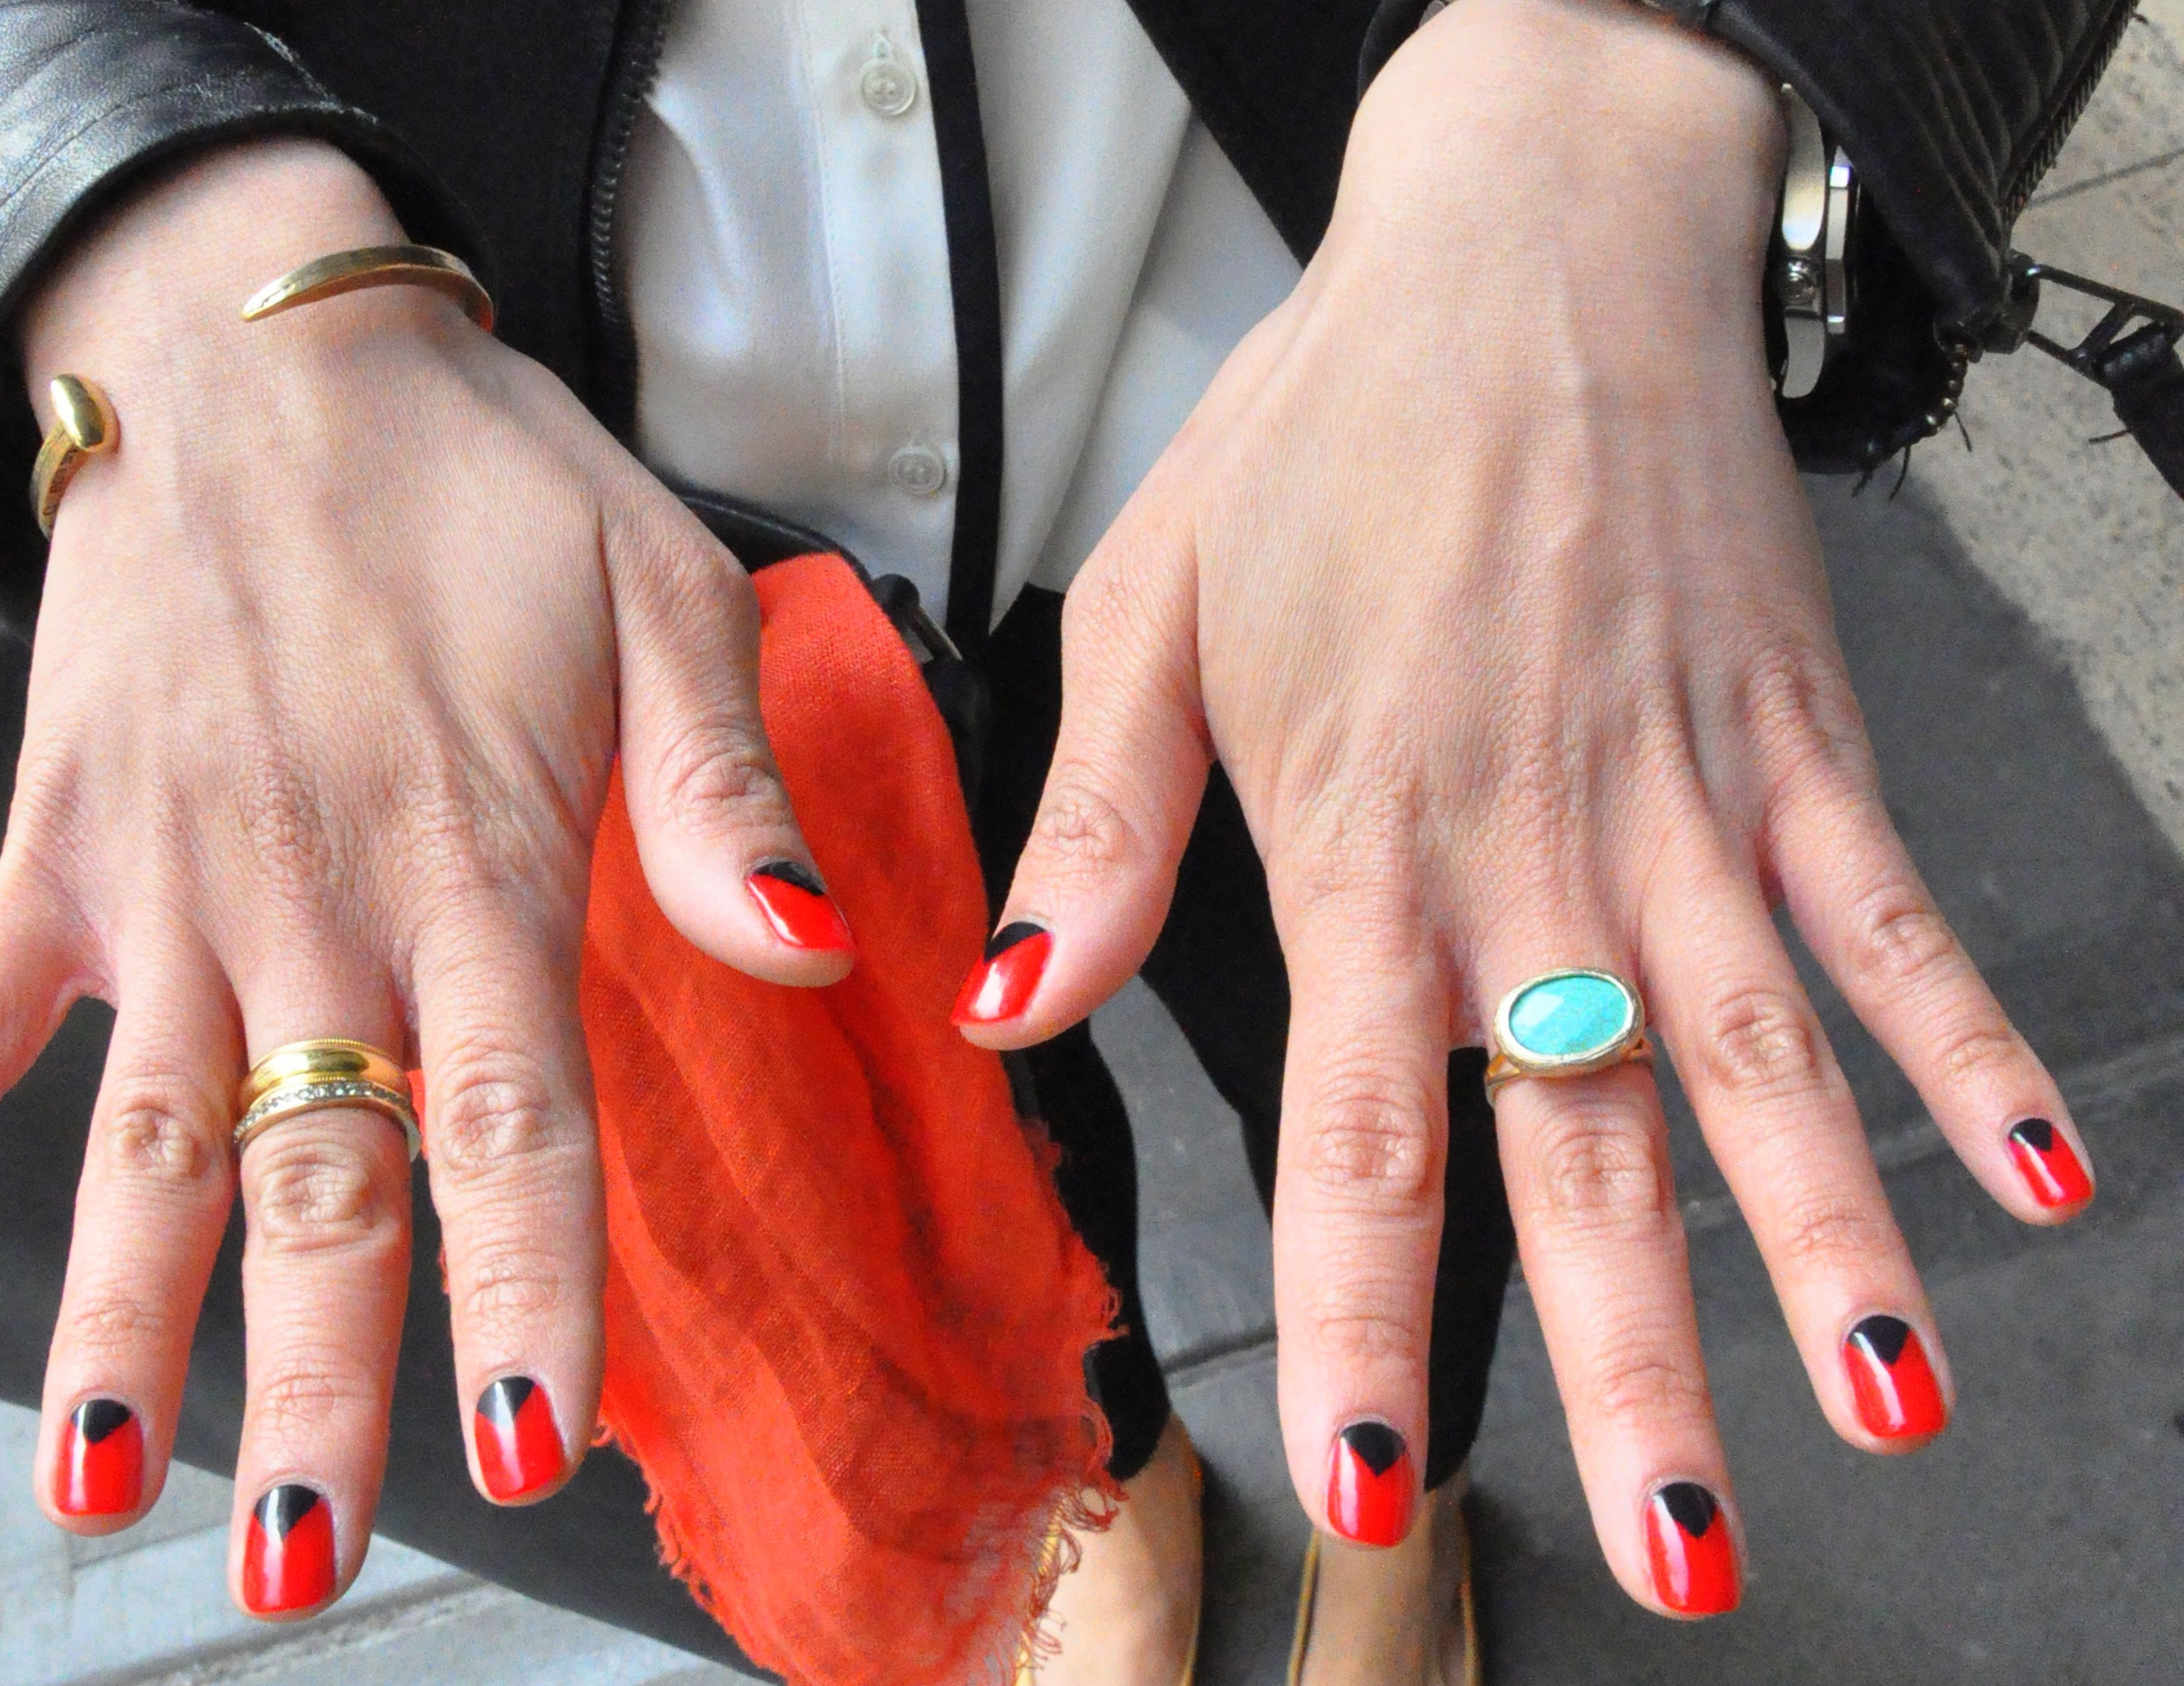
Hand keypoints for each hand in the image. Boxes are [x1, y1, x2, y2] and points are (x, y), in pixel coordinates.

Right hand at [0, 141, 849, 1615]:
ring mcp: (170, 881)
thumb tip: (817, 952)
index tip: (527, 1452)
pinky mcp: (61, 841)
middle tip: (303, 1559)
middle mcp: (316, 899)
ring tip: (97, 1488)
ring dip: (117, 1317)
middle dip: (313, 1377)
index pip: (511, 1116)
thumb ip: (728, 788)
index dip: (522, 1287)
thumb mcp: (663, 588)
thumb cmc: (487, 481)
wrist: (264, 353)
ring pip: (144, 1138)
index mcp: (479, 858)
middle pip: (316, 1175)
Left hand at [963, 0, 2092, 1614]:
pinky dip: (1971, 1043)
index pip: (1358, 1135)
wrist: (1527, 249)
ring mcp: (1684, 803)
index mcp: (1356, 845)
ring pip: (1764, 1063)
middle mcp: (1532, 857)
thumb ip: (1097, 828)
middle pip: (1584, 1148)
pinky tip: (2039, 1178)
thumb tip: (1005, 1003)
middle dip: (1632, 1363)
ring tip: (1882, 1409)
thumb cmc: (1322, 437)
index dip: (1362, 1324)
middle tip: (1683, 1551)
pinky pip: (1894, 915)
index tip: (1374, 1482)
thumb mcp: (1151, 609)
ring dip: (1829, 1248)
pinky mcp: (1799, 739)